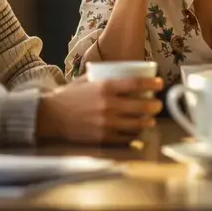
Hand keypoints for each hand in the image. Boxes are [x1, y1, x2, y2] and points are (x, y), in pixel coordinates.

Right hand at [37, 77, 164, 144]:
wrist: (51, 116)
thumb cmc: (68, 96)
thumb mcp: (85, 81)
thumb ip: (102, 79)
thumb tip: (120, 74)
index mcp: (105, 87)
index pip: (135, 84)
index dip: (151, 84)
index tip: (160, 83)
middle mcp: (108, 105)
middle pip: (141, 106)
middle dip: (154, 106)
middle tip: (158, 105)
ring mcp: (106, 123)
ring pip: (136, 124)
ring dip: (147, 122)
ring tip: (151, 120)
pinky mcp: (102, 137)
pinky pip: (125, 137)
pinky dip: (133, 135)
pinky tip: (137, 132)